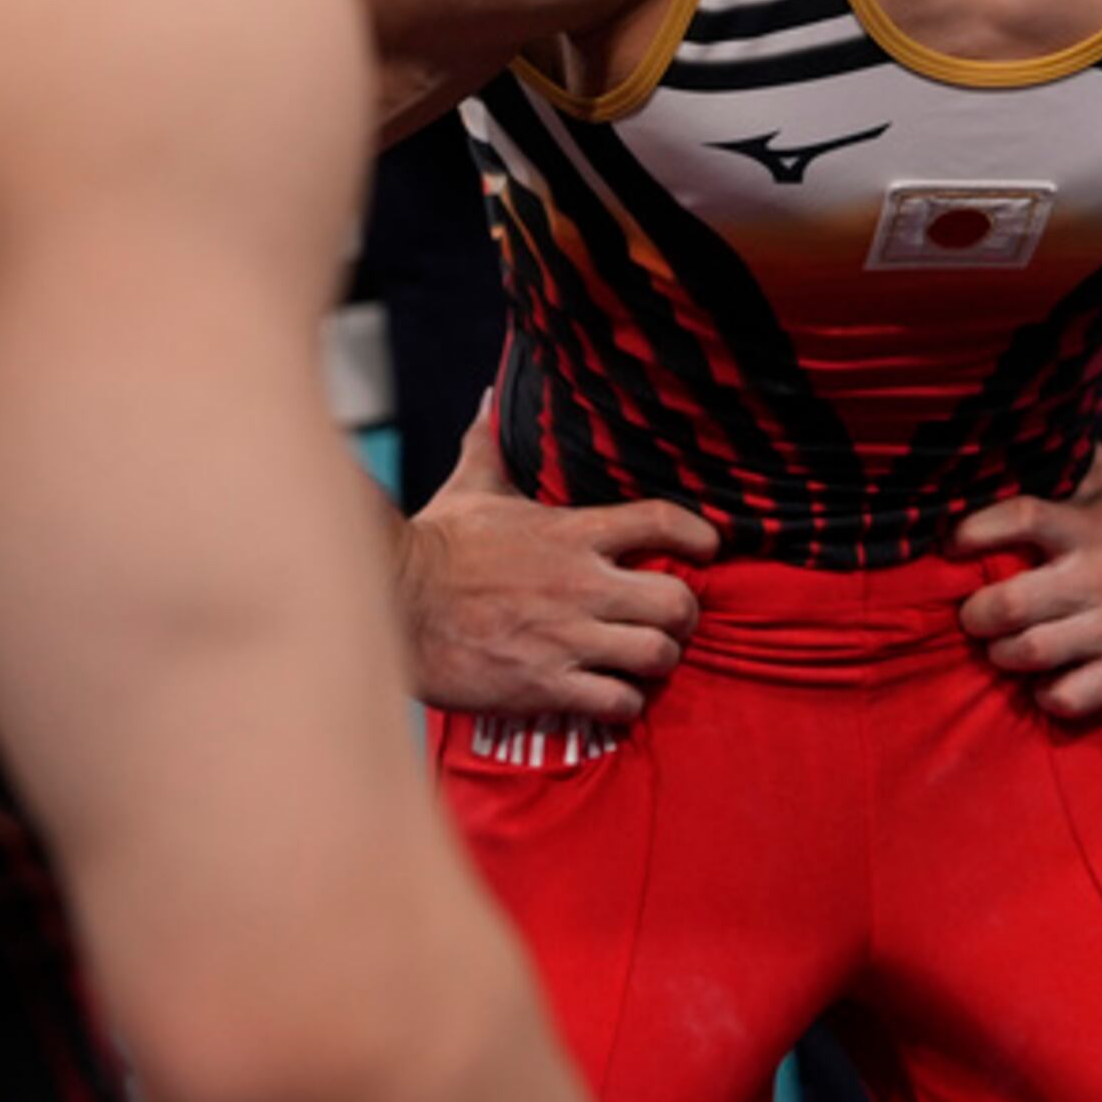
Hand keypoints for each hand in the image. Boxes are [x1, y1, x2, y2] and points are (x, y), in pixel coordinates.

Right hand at [398, 405, 718, 722]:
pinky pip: (617, 703)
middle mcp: (581, 584)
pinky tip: (608, 696)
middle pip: (677, 602)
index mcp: (572, 532)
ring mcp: (567, 638)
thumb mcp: (470, 488)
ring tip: (641, 662)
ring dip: (657, 663)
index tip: (709, 547)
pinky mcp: (545, 685)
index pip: (662, 521)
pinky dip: (623, 703)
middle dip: (682, 615)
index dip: (700, 535)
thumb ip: (491, 447)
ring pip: (657, 657)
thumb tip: (487, 398)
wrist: (391, 603)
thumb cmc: (434, 545)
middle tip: (668, 620)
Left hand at [952, 453, 1101, 720]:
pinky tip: (1050, 684)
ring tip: (1006, 650)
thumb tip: (1034, 425)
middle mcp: (1097, 577)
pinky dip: (1047, 695)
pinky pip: (1068, 696)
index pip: (1018, 518)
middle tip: (976, 615)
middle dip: (977, 614)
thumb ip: (1077, 465)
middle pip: (1009, 601)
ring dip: (1005, 656)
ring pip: (1029, 653)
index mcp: (1090, 529)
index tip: (953, 544)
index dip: (974, 531)